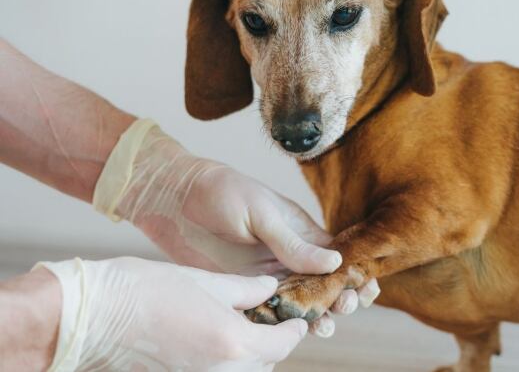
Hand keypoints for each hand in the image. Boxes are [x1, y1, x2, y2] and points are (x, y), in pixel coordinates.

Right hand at [38, 257, 303, 370]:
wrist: (96, 314)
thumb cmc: (148, 289)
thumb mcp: (207, 281)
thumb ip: (246, 290)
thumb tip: (269, 288)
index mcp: (234, 343)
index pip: (282, 344)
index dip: (294, 331)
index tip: (298, 320)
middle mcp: (221, 370)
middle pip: (265, 362)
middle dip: (273, 342)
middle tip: (271, 318)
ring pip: (243, 371)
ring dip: (250, 354)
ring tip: (243, 325)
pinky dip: (226, 360)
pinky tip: (215, 337)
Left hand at [93, 121, 378, 335]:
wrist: (173, 200)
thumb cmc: (221, 193)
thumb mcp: (261, 213)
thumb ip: (294, 242)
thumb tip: (334, 261)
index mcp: (301, 231)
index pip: (337, 256)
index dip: (354, 273)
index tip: (364, 288)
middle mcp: (289, 256)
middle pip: (325, 284)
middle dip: (341, 298)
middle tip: (343, 307)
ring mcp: (267, 275)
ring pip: (301, 303)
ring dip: (318, 316)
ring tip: (325, 327)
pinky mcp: (243, 289)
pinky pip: (269, 311)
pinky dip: (283, 325)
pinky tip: (292, 333)